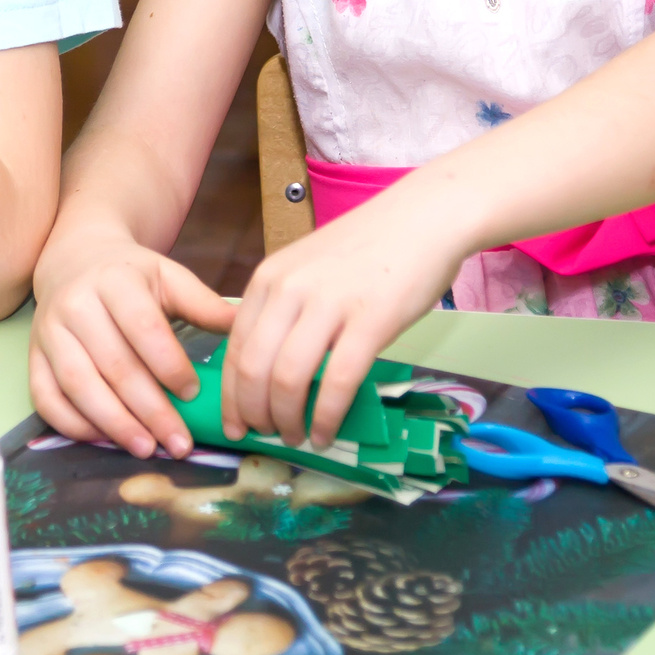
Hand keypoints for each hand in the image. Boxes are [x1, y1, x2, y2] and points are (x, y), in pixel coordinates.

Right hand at [29, 223, 237, 459]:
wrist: (73, 260)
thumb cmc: (130, 276)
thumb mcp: (168, 277)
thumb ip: (205, 304)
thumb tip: (247, 329)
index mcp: (115, 280)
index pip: (144, 328)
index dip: (169, 365)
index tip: (193, 394)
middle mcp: (76, 304)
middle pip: (114, 365)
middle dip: (150, 410)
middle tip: (179, 442)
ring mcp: (49, 331)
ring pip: (79, 384)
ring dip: (114, 423)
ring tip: (146, 448)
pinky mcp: (32, 355)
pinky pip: (45, 397)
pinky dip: (73, 424)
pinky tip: (104, 440)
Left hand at [218, 185, 456, 448]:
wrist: (424, 217)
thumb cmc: (369, 247)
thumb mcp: (308, 268)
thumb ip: (284, 307)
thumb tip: (268, 365)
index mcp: (269, 279)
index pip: (234, 346)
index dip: (230, 394)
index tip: (235, 422)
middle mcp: (289, 290)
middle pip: (253, 367)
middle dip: (253, 413)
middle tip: (265, 436)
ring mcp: (329, 304)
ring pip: (288, 379)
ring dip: (287, 420)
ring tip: (296, 437)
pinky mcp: (370, 321)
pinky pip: (337, 382)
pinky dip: (327, 416)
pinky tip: (327, 432)